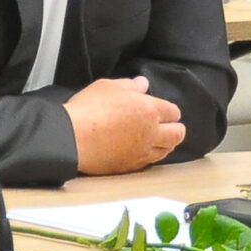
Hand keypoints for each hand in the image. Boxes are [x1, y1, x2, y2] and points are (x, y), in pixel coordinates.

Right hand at [64, 76, 183, 174]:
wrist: (74, 138)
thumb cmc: (89, 109)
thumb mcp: (108, 87)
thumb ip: (130, 85)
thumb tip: (142, 84)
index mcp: (150, 110)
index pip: (173, 112)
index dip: (170, 110)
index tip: (165, 110)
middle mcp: (151, 133)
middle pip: (177, 134)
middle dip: (176, 129)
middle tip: (170, 127)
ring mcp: (142, 152)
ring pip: (165, 151)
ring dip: (165, 144)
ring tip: (159, 140)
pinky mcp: (130, 166)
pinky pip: (148, 162)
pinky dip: (149, 156)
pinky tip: (141, 151)